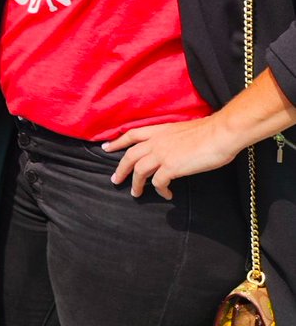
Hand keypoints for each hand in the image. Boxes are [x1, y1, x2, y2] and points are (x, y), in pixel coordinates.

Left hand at [103, 116, 238, 199]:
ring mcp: (162, 154)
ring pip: (139, 170)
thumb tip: (172, 150)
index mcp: (159, 130)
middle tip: (116, 180)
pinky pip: (158, 182)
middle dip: (121, 169)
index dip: (117, 141)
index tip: (106, 148)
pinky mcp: (171, 166)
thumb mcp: (182, 131)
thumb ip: (172, 139)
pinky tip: (167, 194)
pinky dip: (160, 190)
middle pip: (130, 155)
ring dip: (136, 184)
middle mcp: (156, 141)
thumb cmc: (208, 132)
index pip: (131, 134)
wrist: (220, 134)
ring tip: (136, 193)